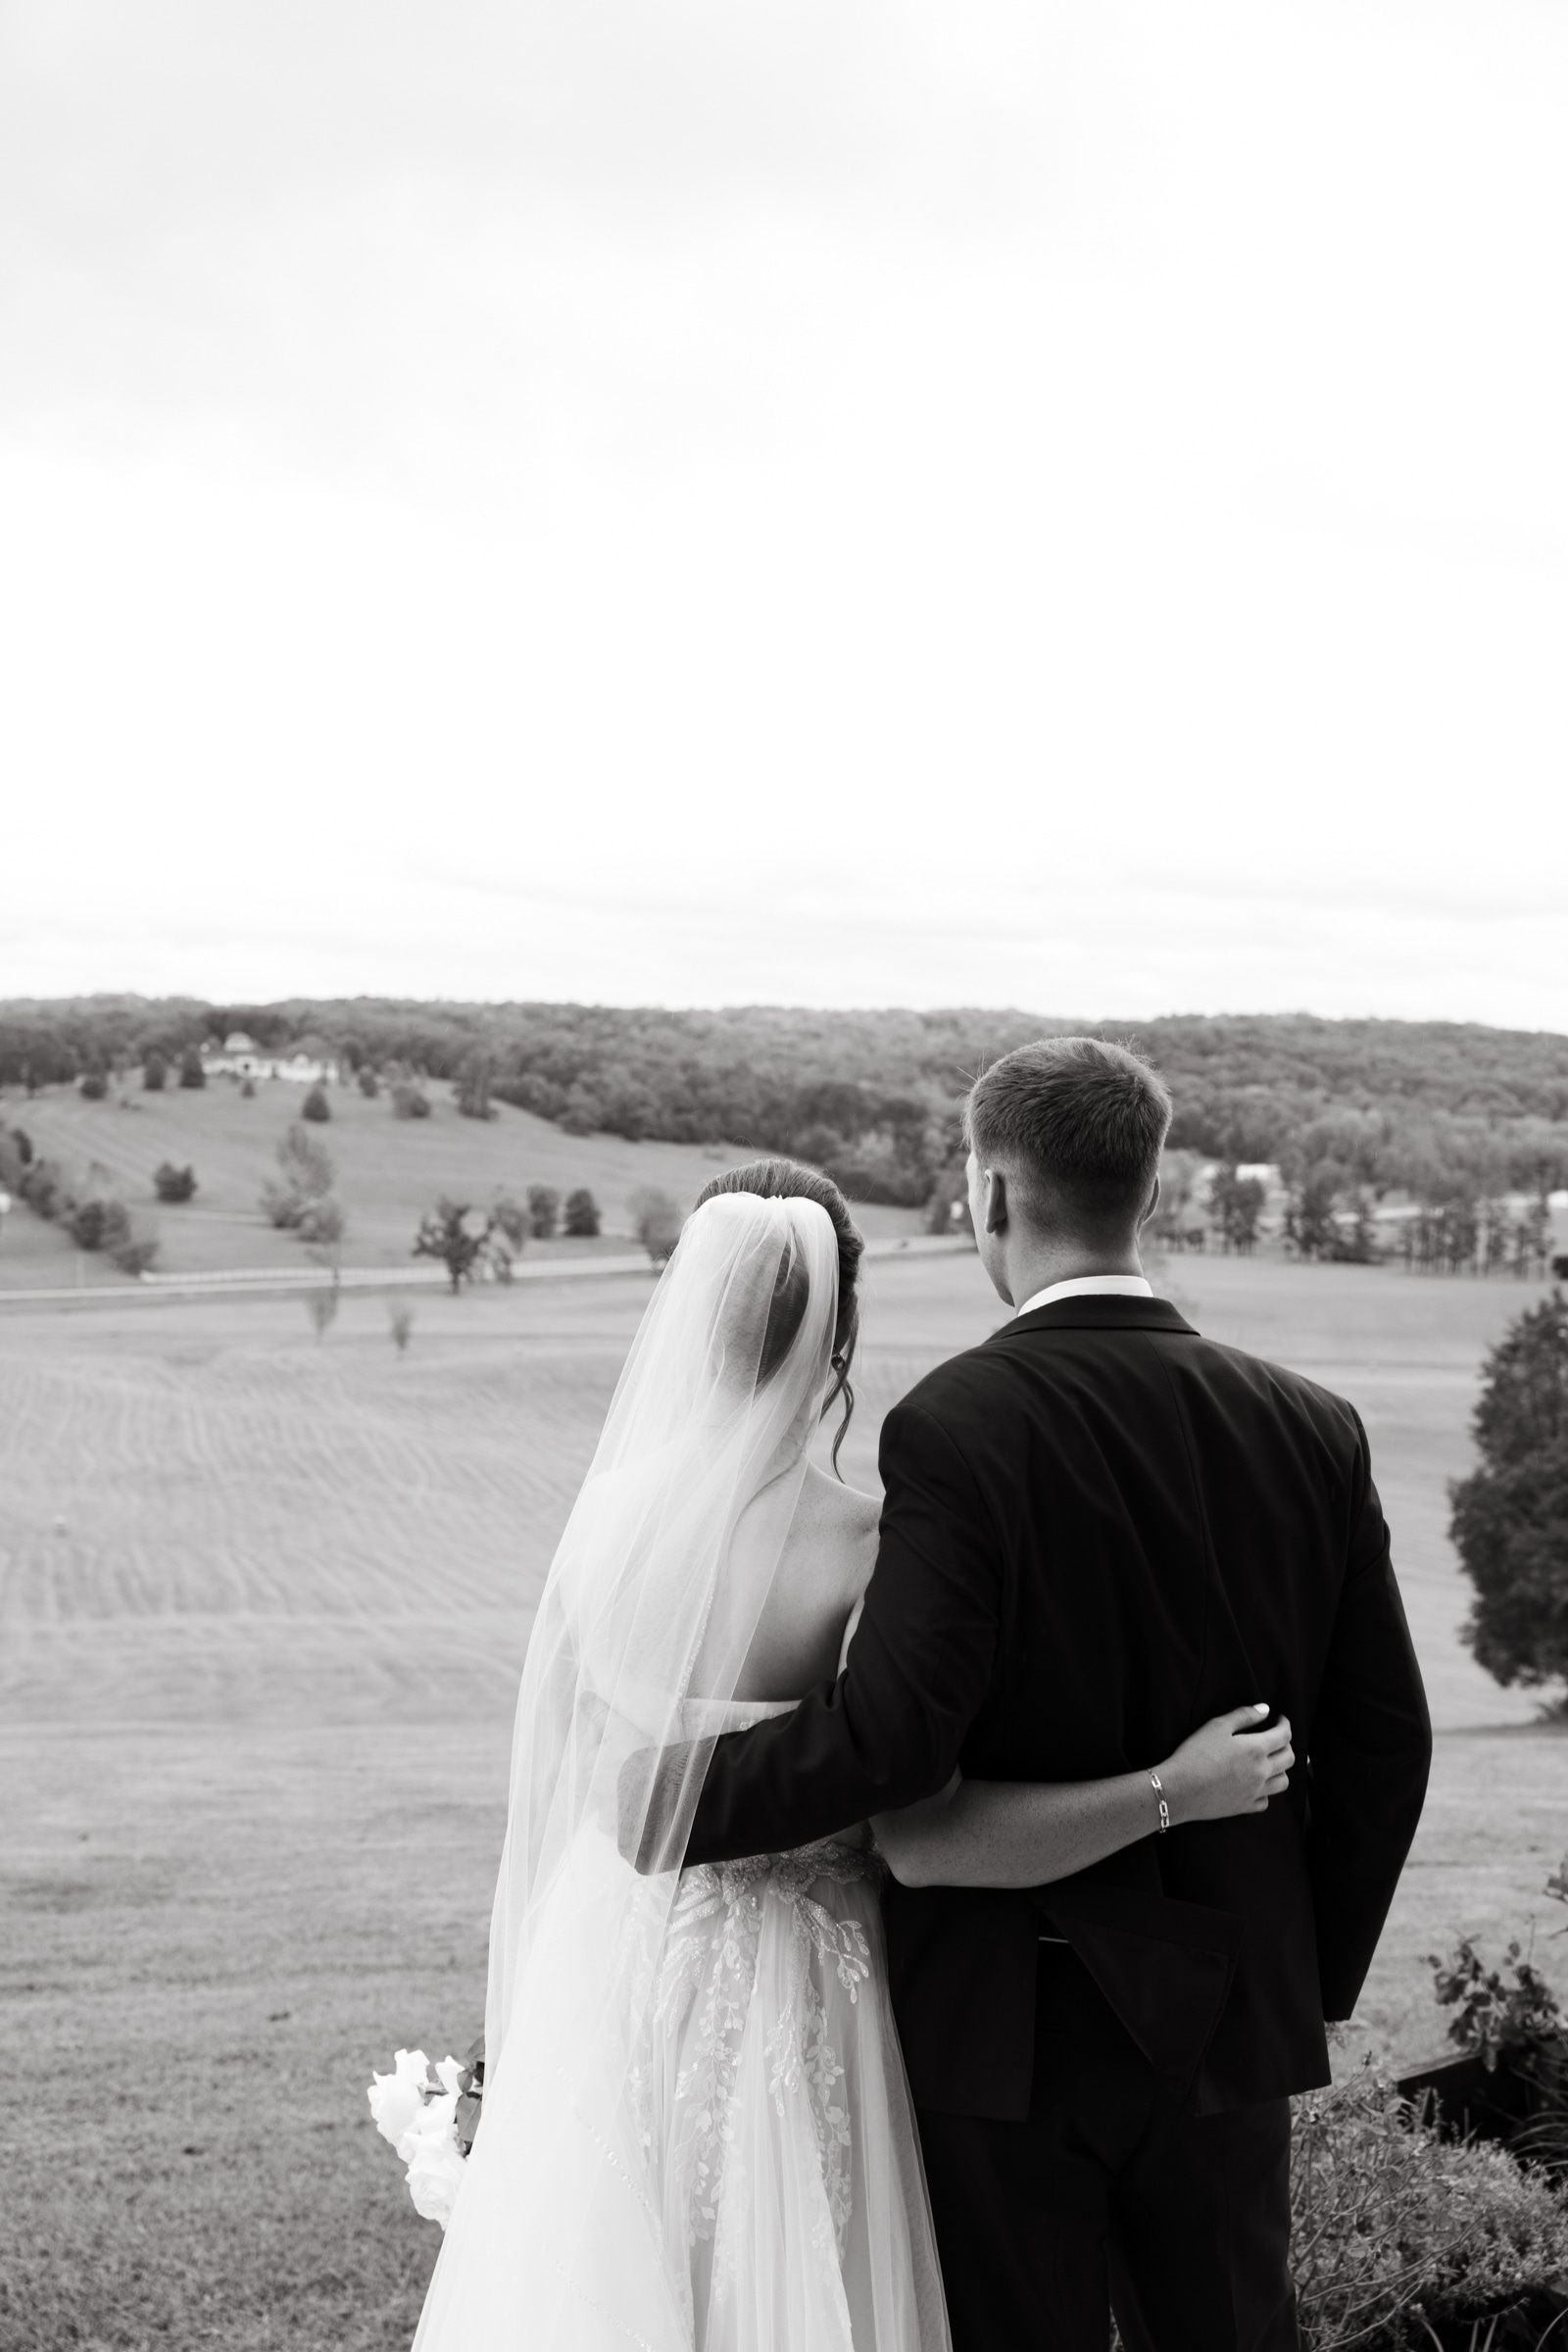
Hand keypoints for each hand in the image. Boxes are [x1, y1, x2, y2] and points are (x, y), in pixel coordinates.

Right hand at [1156, 1705, 1293, 1825]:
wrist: (1180, 1790)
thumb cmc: (1195, 1755)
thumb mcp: (1216, 1726)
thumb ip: (1244, 1715)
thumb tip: (1265, 1709)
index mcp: (1256, 1749)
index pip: (1283, 1735)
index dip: (1285, 1724)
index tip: (1280, 1720)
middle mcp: (1261, 1772)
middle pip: (1289, 1759)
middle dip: (1286, 1745)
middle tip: (1277, 1739)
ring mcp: (1255, 1792)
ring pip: (1283, 1782)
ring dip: (1282, 1769)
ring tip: (1271, 1762)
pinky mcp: (1245, 1807)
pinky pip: (1266, 1801)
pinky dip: (1266, 1792)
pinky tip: (1257, 1785)